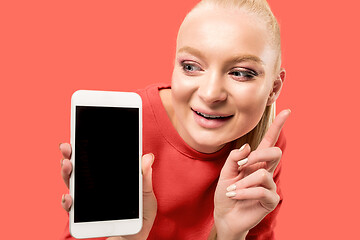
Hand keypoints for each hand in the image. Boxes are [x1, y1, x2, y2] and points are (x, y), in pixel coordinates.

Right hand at [59, 144, 156, 239]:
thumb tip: (148, 156)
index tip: (82, 133)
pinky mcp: (83, 216)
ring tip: (67, 164)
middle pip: (79, 167)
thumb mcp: (146, 197)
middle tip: (68, 146)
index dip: (87, 146)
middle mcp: (94, 187)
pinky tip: (69, 197)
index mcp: (109, 179)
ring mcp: (87, 200)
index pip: (96, 159)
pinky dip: (67, 202)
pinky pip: (71, 208)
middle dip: (70, 155)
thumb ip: (145, 178)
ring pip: (72, 183)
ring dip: (66, 173)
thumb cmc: (140, 219)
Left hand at [213, 109, 289, 239]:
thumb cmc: (226, 194)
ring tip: (232, 190)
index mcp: (255, 162)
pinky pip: (262, 191)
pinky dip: (245, 193)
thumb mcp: (225, 173)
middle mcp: (264, 171)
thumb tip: (248, 147)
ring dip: (244, 182)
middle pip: (275, 152)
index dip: (277, 126)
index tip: (286, 111)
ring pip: (263, 174)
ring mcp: (269, 186)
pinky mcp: (270, 200)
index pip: (268, 141)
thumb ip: (234, 159)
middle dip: (259, 155)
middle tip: (242, 165)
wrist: (224, 216)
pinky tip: (235, 196)